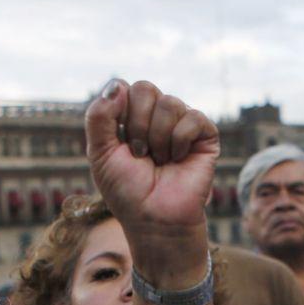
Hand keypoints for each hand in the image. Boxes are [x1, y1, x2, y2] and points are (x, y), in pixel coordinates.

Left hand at [84, 79, 217, 278]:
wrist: (155, 219)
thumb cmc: (127, 191)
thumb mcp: (100, 153)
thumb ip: (98, 116)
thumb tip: (117, 85)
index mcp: (130, 116)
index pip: (123, 88)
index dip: (119, 113)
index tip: (120, 143)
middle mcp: (156, 116)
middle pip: (145, 89)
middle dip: (137, 125)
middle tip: (140, 154)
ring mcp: (181, 123)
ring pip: (169, 103)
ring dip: (158, 138)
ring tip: (159, 161)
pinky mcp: (205, 135)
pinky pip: (192, 118)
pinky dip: (180, 142)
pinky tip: (179, 160)